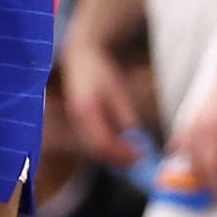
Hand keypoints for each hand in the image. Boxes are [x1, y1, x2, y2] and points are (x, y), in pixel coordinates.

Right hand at [61, 33, 141, 166]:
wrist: (80, 58)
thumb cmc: (99, 70)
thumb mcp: (116, 87)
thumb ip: (123, 111)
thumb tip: (132, 133)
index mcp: (87, 110)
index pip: (103, 141)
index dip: (122, 152)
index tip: (140, 154)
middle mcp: (78, 119)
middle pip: (97, 148)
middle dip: (118, 158)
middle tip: (139, 159)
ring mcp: (77, 121)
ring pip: (95, 146)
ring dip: (114, 154)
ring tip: (134, 155)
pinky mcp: (80, 121)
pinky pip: (93, 139)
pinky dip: (108, 146)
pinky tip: (123, 145)